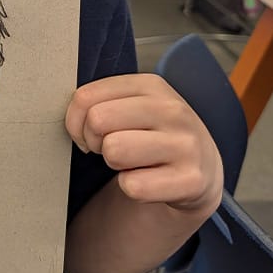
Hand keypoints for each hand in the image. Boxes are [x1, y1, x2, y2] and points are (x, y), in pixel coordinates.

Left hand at [65, 73, 222, 216]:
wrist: (201, 168)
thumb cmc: (152, 133)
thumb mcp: (130, 105)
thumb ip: (99, 101)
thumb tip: (71, 118)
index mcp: (151, 85)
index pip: (85, 97)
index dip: (76, 120)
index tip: (89, 130)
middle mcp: (172, 110)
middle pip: (97, 120)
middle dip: (93, 139)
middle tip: (109, 146)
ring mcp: (185, 144)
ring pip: (114, 151)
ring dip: (114, 162)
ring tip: (130, 161)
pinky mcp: (191, 180)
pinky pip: (133, 186)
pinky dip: (132, 188)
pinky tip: (148, 180)